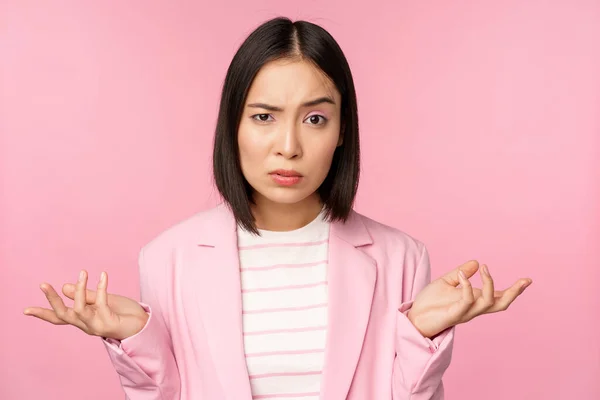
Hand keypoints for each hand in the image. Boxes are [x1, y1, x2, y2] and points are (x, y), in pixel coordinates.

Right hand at [23, 270, 148, 340]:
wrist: (145, 325)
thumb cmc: (125, 313)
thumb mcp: (104, 300)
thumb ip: (87, 295)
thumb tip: (66, 287)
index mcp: (83, 319)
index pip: (59, 317)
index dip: (43, 313)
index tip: (25, 310)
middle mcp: (86, 325)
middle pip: (62, 315)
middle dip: (51, 300)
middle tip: (43, 284)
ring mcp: (97, 326)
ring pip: (78, 309)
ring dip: (79, 290)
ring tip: (83, 272)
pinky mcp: (109, 323)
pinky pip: (101, 303)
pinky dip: (101, 288)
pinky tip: (103, 275)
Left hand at [406, 260, 531, 337]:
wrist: (414, 317)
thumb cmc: (430, 302)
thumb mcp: (446, 283)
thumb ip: (461, 274)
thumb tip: (476, 262)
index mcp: (474, 301)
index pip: (498, 296)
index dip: (513, 290)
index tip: (527, 280)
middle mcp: (473, 308)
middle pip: (501, 304)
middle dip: (514, 293)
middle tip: (525, 281)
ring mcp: (465, 312)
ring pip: (488, 303)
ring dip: (489, 284)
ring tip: (485, 268)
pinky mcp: (454, 315)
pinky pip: (466, 301)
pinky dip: (467, 287)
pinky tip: (461, 275)